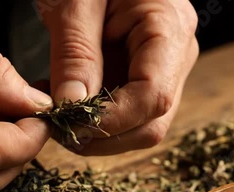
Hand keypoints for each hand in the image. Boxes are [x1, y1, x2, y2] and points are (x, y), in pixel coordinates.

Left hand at [38, 0, 197, 154]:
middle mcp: (176, 56)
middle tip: (58, 127)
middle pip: (151, 122)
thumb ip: (76, 54)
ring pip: (139, 126)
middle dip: (103, 136)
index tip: (69, 123)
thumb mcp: (76, 3)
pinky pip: (126, 114)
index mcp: (169, 28)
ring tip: (59, 113)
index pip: (153, 96)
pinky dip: (95, 120)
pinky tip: (67, 105)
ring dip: (97, 133)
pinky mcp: (143, 77)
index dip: (112, 120)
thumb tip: (71, 107)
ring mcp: (163, 70)